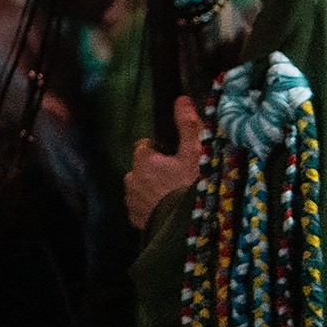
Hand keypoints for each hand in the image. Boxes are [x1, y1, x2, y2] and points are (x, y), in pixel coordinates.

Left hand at [125, 98, 203, 230]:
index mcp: (143, 161)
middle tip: (177, 180)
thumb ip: (187, 126)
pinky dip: (150, 209)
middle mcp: (131, 180)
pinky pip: (140, 209)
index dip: (159, 152)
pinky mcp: (136, 221)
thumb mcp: (195, 154)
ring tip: (173, 198)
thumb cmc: (193, 187)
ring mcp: (132, 202)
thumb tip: (181, 99)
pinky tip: (167, 212)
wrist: (189, 228)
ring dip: (151, 191)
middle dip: (154, 172)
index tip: (174, 159)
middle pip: (140, 169)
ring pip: (139, 189)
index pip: (144, 147)